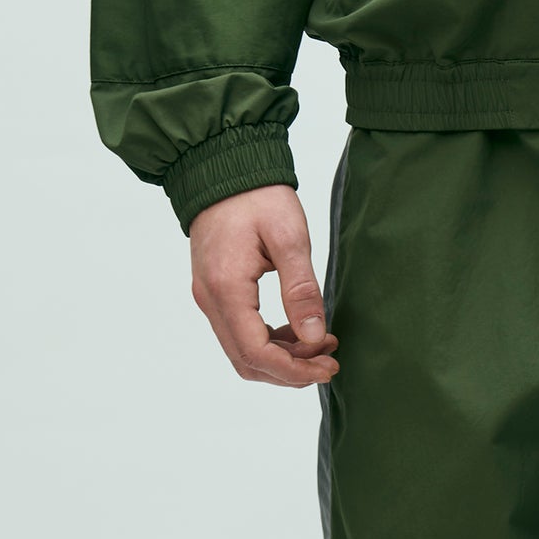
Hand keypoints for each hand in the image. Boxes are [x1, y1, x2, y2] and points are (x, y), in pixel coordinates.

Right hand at [189, 185, 338, 387]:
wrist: (223, 166)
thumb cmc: (257, 196)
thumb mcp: (289, 237)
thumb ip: (301, 289)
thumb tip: (315, 336)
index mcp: (226, 289)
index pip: (256, 353)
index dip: (295, 370)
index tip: (328, 366)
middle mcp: (210, 300)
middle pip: (247, 362)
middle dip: (291, 371)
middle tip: (329, 360)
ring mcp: (209, 297)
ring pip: (242, 352)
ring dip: (282, 358)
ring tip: (321, 344)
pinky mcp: (215, 292)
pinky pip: (240, 333)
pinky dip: (270, 342)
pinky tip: (298, 329)